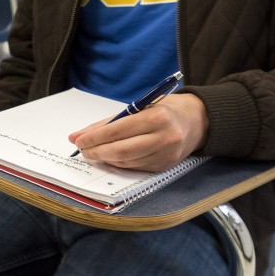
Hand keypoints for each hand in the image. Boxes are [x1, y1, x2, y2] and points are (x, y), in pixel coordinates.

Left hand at [68, 94, 208, 171]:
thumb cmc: (163, 110)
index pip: (117, 131)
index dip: (94, 138)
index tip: (79, 140)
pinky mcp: (165, 166)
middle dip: (97, 152)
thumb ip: (107, 123)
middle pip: (121, 151)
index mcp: (156, 117)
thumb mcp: (138, 108)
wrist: (197, 121)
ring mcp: (166, 154)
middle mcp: (164, 137)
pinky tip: (110, 158)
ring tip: (94, 153)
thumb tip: (77, 136)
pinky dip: (118, 163)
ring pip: (126, 162)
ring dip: (105, 159)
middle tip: (83, 150)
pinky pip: (134, 167)